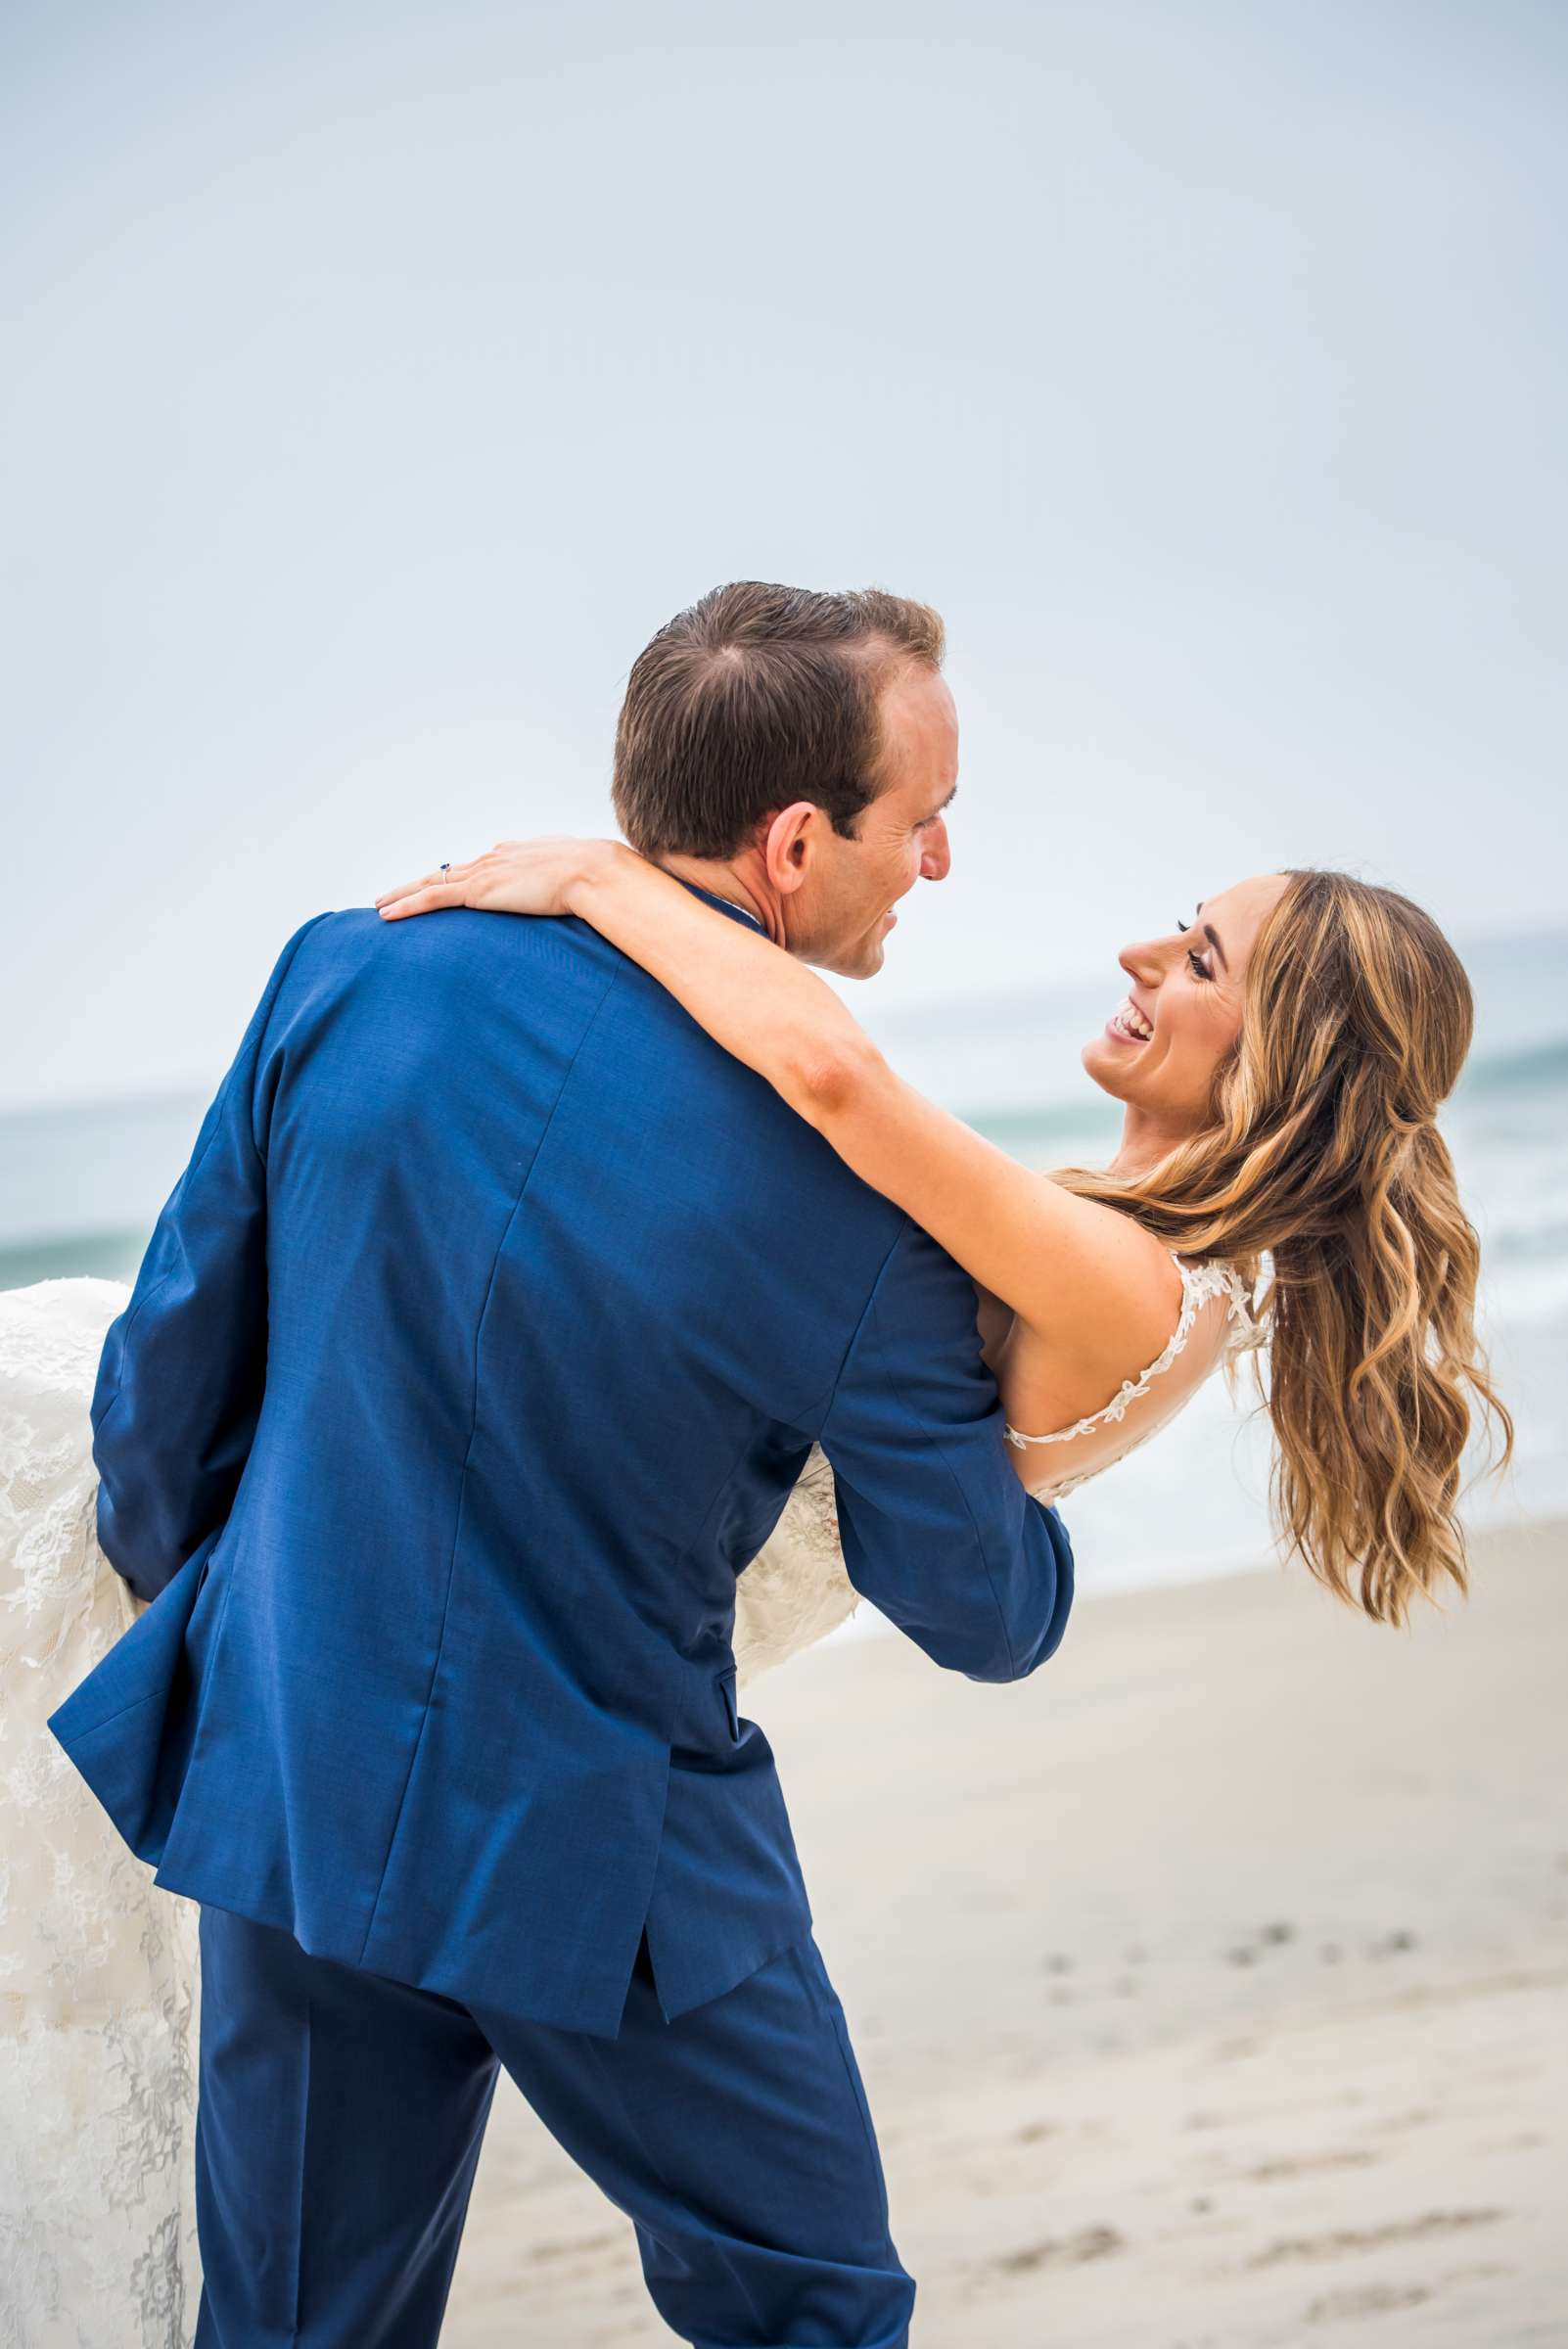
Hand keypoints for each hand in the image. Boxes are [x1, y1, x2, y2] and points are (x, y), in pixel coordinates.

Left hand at [375, 838, 621, 922]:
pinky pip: (432, 897)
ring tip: (380, 905)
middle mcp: (493, 858)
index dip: (460, 876)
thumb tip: (563, 880)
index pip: (479, 865)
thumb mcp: (575, 872)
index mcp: (515, 854)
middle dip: (419, 883)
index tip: (446, 883)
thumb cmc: (595, 876)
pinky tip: (386, 914)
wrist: (592, 872)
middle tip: (394, 894)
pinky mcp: (478, 891)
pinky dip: (406, 905)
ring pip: (430, 882)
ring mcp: (483, 873)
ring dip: (402, 894)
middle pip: (447, 871)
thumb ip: (562, 873)